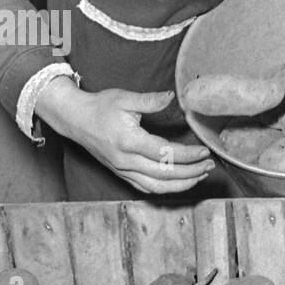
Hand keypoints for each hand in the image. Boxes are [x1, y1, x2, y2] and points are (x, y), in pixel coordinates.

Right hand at [35, 81, 213, 194]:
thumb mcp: (125, 98)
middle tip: (210, 165)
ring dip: (180, 184)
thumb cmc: (100, 107)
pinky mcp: (121, 173)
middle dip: (190, 172)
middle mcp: (125, 161)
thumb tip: (172, 96)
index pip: (165, 154)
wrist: (75, 119)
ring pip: (155, 186)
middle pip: (164, 174)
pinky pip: (144, 188)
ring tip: (200, 176)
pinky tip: (179, 183)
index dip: (188, 155)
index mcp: (129, 142)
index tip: (205, 152)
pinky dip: (165, 188)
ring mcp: (122, 170)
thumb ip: (150, 100)